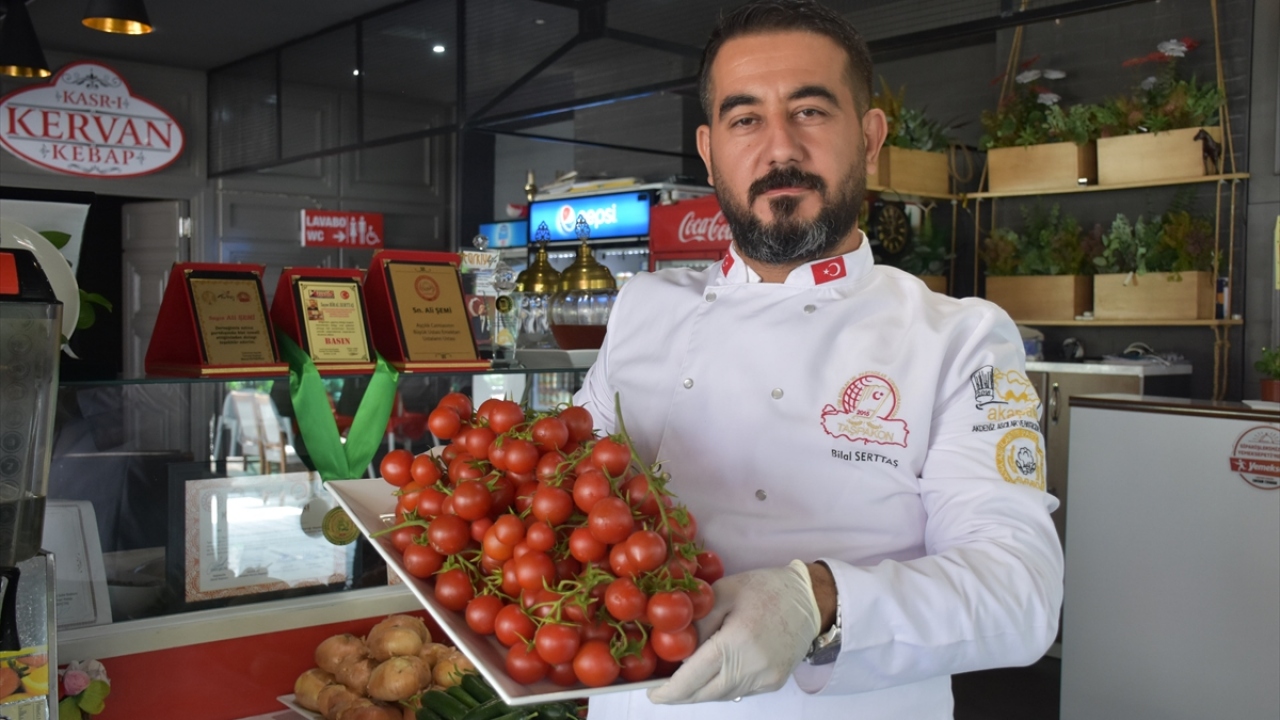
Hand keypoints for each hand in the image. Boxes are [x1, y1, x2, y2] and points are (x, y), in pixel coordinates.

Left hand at [647, 560, 820, 703]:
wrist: (810, 599)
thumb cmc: (766, 589)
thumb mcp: (723, 593)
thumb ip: (697, 623)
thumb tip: (675, 651)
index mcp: (736, 642)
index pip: (693, 679)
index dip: (669, 691)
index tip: (653, 694)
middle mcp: (752, 668)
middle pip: (704, 695)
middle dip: (680, 695)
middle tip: (662, 688)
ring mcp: (765, 680)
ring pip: (720, 696)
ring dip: (699, 692)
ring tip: (684, 679)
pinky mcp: (773, 683)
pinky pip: (737, 692)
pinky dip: (720, 687)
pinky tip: (712, 673)